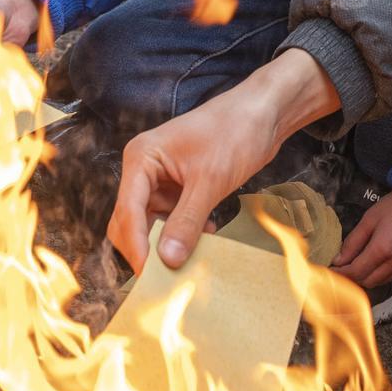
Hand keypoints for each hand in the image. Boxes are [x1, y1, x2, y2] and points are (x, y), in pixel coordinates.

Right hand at [108, 50, 340, 272]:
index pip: (127, 210)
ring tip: (190, 259)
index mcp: (141, 158)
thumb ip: (187, 221)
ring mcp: (161, 179)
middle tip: (165, 277)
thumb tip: (168, 259)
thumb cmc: (234, 132)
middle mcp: (144, 169)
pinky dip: (184, 232)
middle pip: (131, 220)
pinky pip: (172, 218)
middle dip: (146, 247)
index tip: (147, 275)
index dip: (136, 245)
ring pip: (152, 223)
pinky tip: (206, 237)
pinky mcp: (179, 186)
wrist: (264, 113)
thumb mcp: (210, 181)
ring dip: (168, 242)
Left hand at [331, 191, 391, 287]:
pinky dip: (381, 275)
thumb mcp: (369, 219)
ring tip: (357, 265)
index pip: (356, 272)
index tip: (332, 270)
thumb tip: (339, 259)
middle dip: (352, 277)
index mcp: (382, 249)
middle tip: (343, 268)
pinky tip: (375, 264)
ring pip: (380, 282)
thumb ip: (353, 242)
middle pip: (368, 282)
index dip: (341, 274)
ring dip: (366, 277)